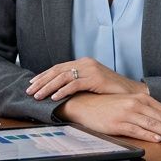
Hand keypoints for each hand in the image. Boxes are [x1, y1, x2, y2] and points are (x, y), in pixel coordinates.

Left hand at [27, 57, 146, 100]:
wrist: (131, 92)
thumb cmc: (111, 91)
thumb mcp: (92, 84)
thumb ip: (78, 83)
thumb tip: (59, 91)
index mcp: (83, 63)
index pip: (58, 68)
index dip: (44, 75)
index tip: (32, 84)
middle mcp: (85, 63)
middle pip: (57, 71)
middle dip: (41, 81)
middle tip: (29, 91)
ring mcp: (90, 69)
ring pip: (63, 77)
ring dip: (48, 87)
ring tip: (38, 96)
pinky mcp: (95, 78)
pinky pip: (74, 84)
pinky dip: (62, 91)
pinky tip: (54, 97)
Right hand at [58, 93, 160, 143]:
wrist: (85, 105)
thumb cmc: (109, 106)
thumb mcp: (130, 104)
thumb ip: (146, 111)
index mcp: (142, 98)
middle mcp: (136, 103)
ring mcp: (127, 113)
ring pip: (153, 124)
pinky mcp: (117, 123)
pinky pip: (135, 129)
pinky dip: (148, 134)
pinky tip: (158, 139)